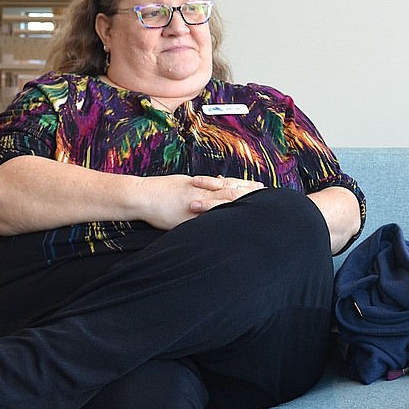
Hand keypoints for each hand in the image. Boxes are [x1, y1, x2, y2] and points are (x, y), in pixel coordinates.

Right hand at [138, 175, 264, 228]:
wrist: (142, 196)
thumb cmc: (162, 190)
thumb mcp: (186, 183)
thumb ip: (204, 185)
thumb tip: (220, 182)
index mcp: (202, 185)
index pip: (229, 184)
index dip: (246, 186)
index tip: (260, 187)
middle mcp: (202, 194)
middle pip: (230, 193)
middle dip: (248, 195)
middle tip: (266, 196)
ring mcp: (195, 207)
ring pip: (221, 205)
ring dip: (238, 207)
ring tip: (255, 210)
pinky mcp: (188, 220)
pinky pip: (207, 221)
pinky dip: (220, 221)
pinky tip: (232, 226)